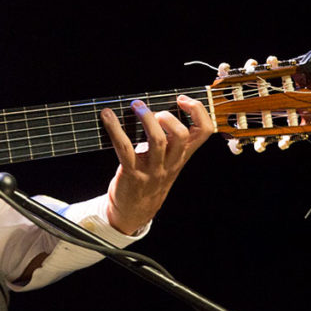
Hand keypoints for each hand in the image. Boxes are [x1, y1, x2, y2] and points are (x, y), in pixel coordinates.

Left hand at [100, 95, 213, 234]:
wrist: (134, 211)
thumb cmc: (150, 178)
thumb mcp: (168, 160)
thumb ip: (169, 138)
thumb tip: (158, 104)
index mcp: (181, 156)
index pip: (204, 132)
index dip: (198, 111)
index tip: (182, 99)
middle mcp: (170, 162)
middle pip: (182, 136)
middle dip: (169, 117)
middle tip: (154, 109)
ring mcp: (152, 169)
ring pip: (158, 141)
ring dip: (147, 119)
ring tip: (135, 106)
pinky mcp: (132, 173)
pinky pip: (125, 149)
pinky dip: (115, 129)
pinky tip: (107, 116)